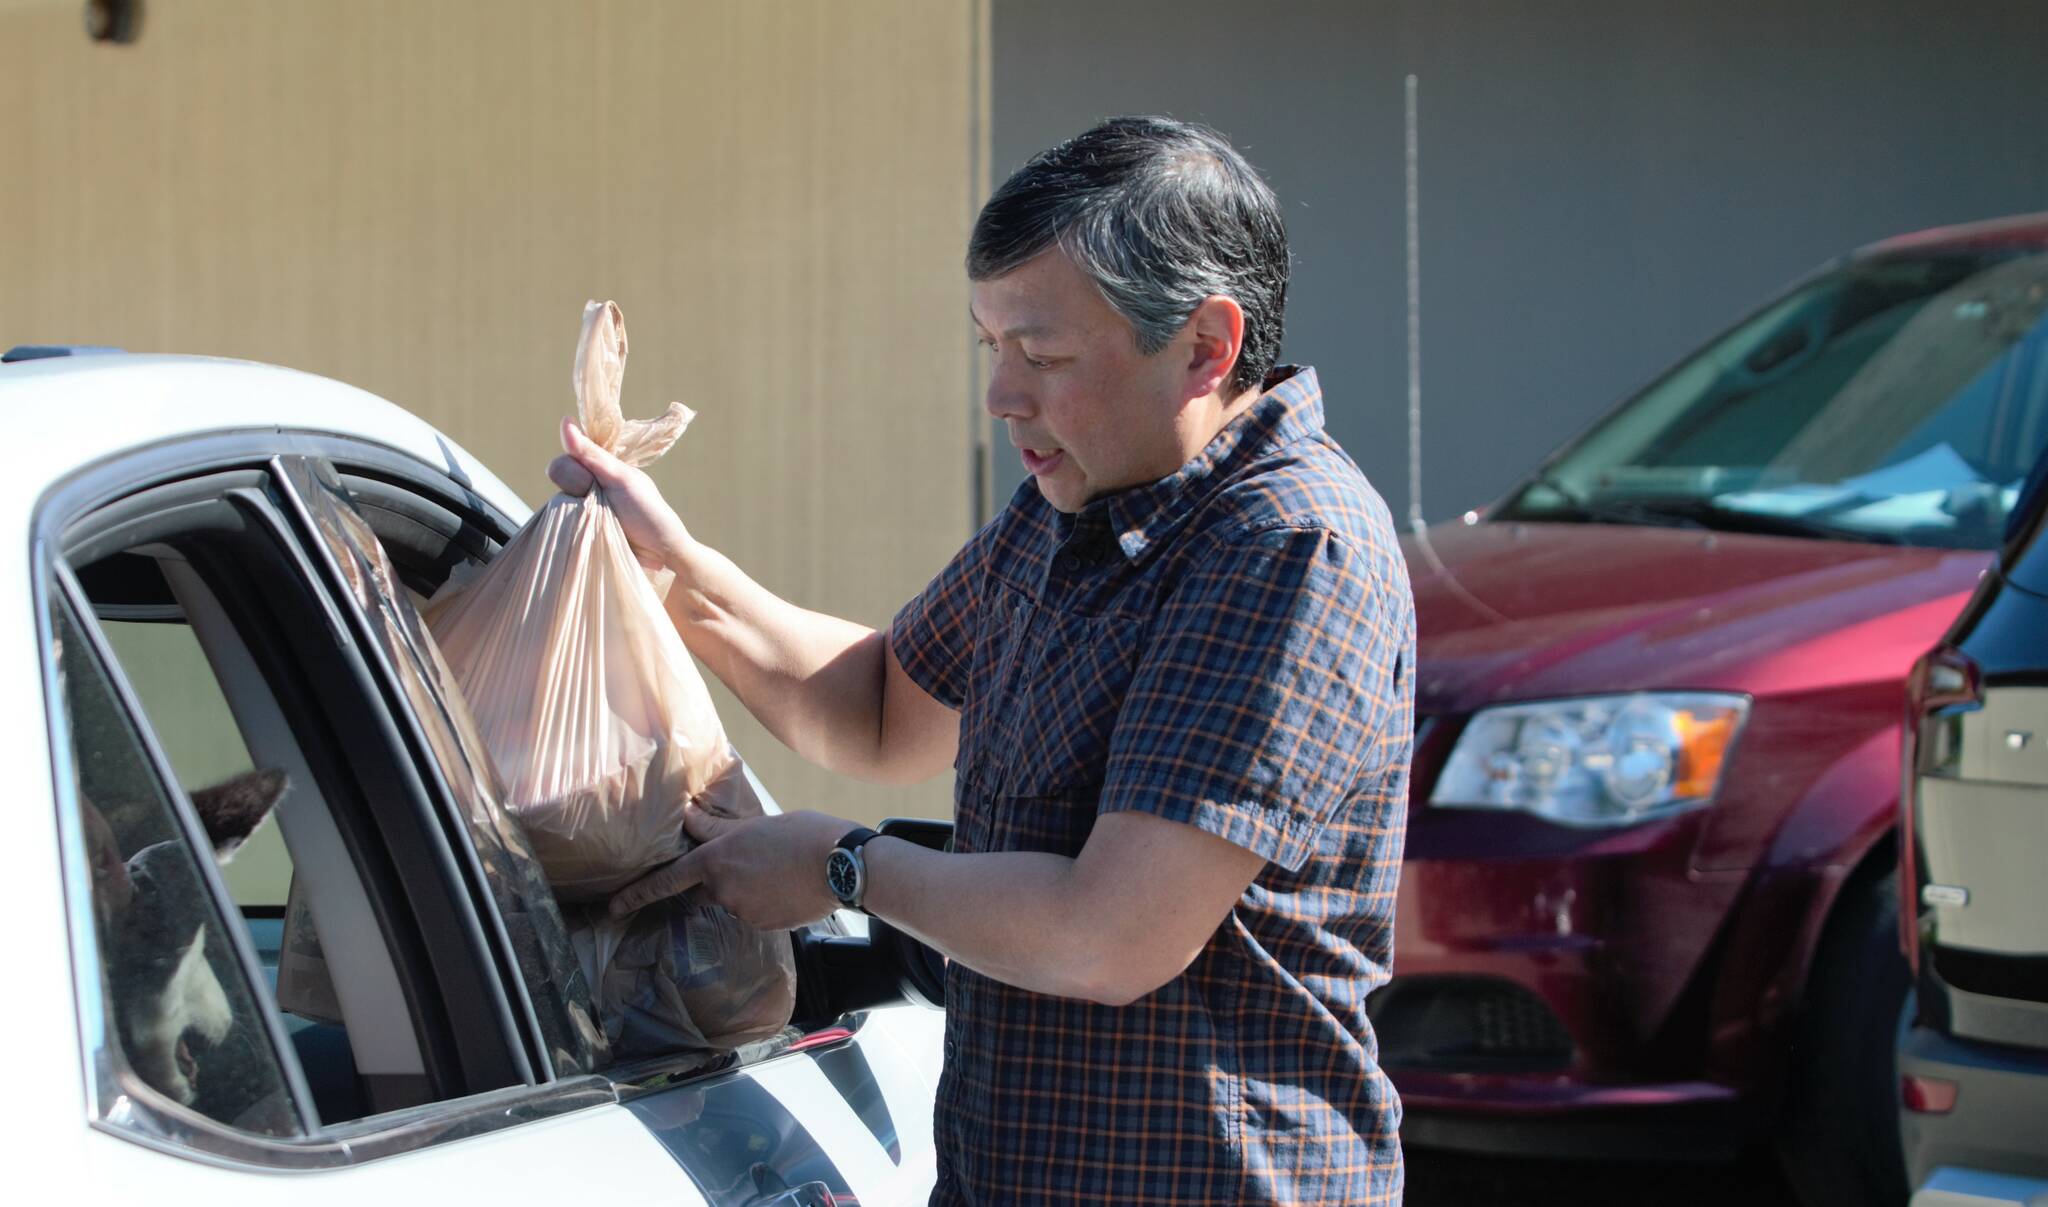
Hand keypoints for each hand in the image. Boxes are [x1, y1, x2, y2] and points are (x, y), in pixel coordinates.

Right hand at [547, 417, 693, 568]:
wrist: (660, 552)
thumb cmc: (648, 512)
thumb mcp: (621, 480)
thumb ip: (592, 455)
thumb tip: (565, 421)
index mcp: (599, 467)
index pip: (567, 457)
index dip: (575, 471)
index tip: (592, 482)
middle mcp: (586, 484)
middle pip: (558, 474)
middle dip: (577, 489)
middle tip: (604, 504)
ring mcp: (581, 508)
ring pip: (555, 502)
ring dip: (575, 512)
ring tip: (603, 522)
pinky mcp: (578, 532)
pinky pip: (559, 525)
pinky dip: (570, 529)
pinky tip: (590, 534)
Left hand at [608, 805, 855, 930]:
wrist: (842, 865)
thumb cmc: (802, 834)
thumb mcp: (756, 824)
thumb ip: (719, 828)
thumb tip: (689, 814)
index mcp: (716, 859)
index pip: (667, 879)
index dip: (636, 893)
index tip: (613, 908)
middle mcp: (723, 890)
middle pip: (706, 889)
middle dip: (719, 880)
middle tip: (753, 861)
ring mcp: (744, 911)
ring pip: (735, 900)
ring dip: (749, 888)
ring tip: (782, 869)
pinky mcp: (765, 926)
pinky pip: (757, 914)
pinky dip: (767, 902)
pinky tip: (791, 886)